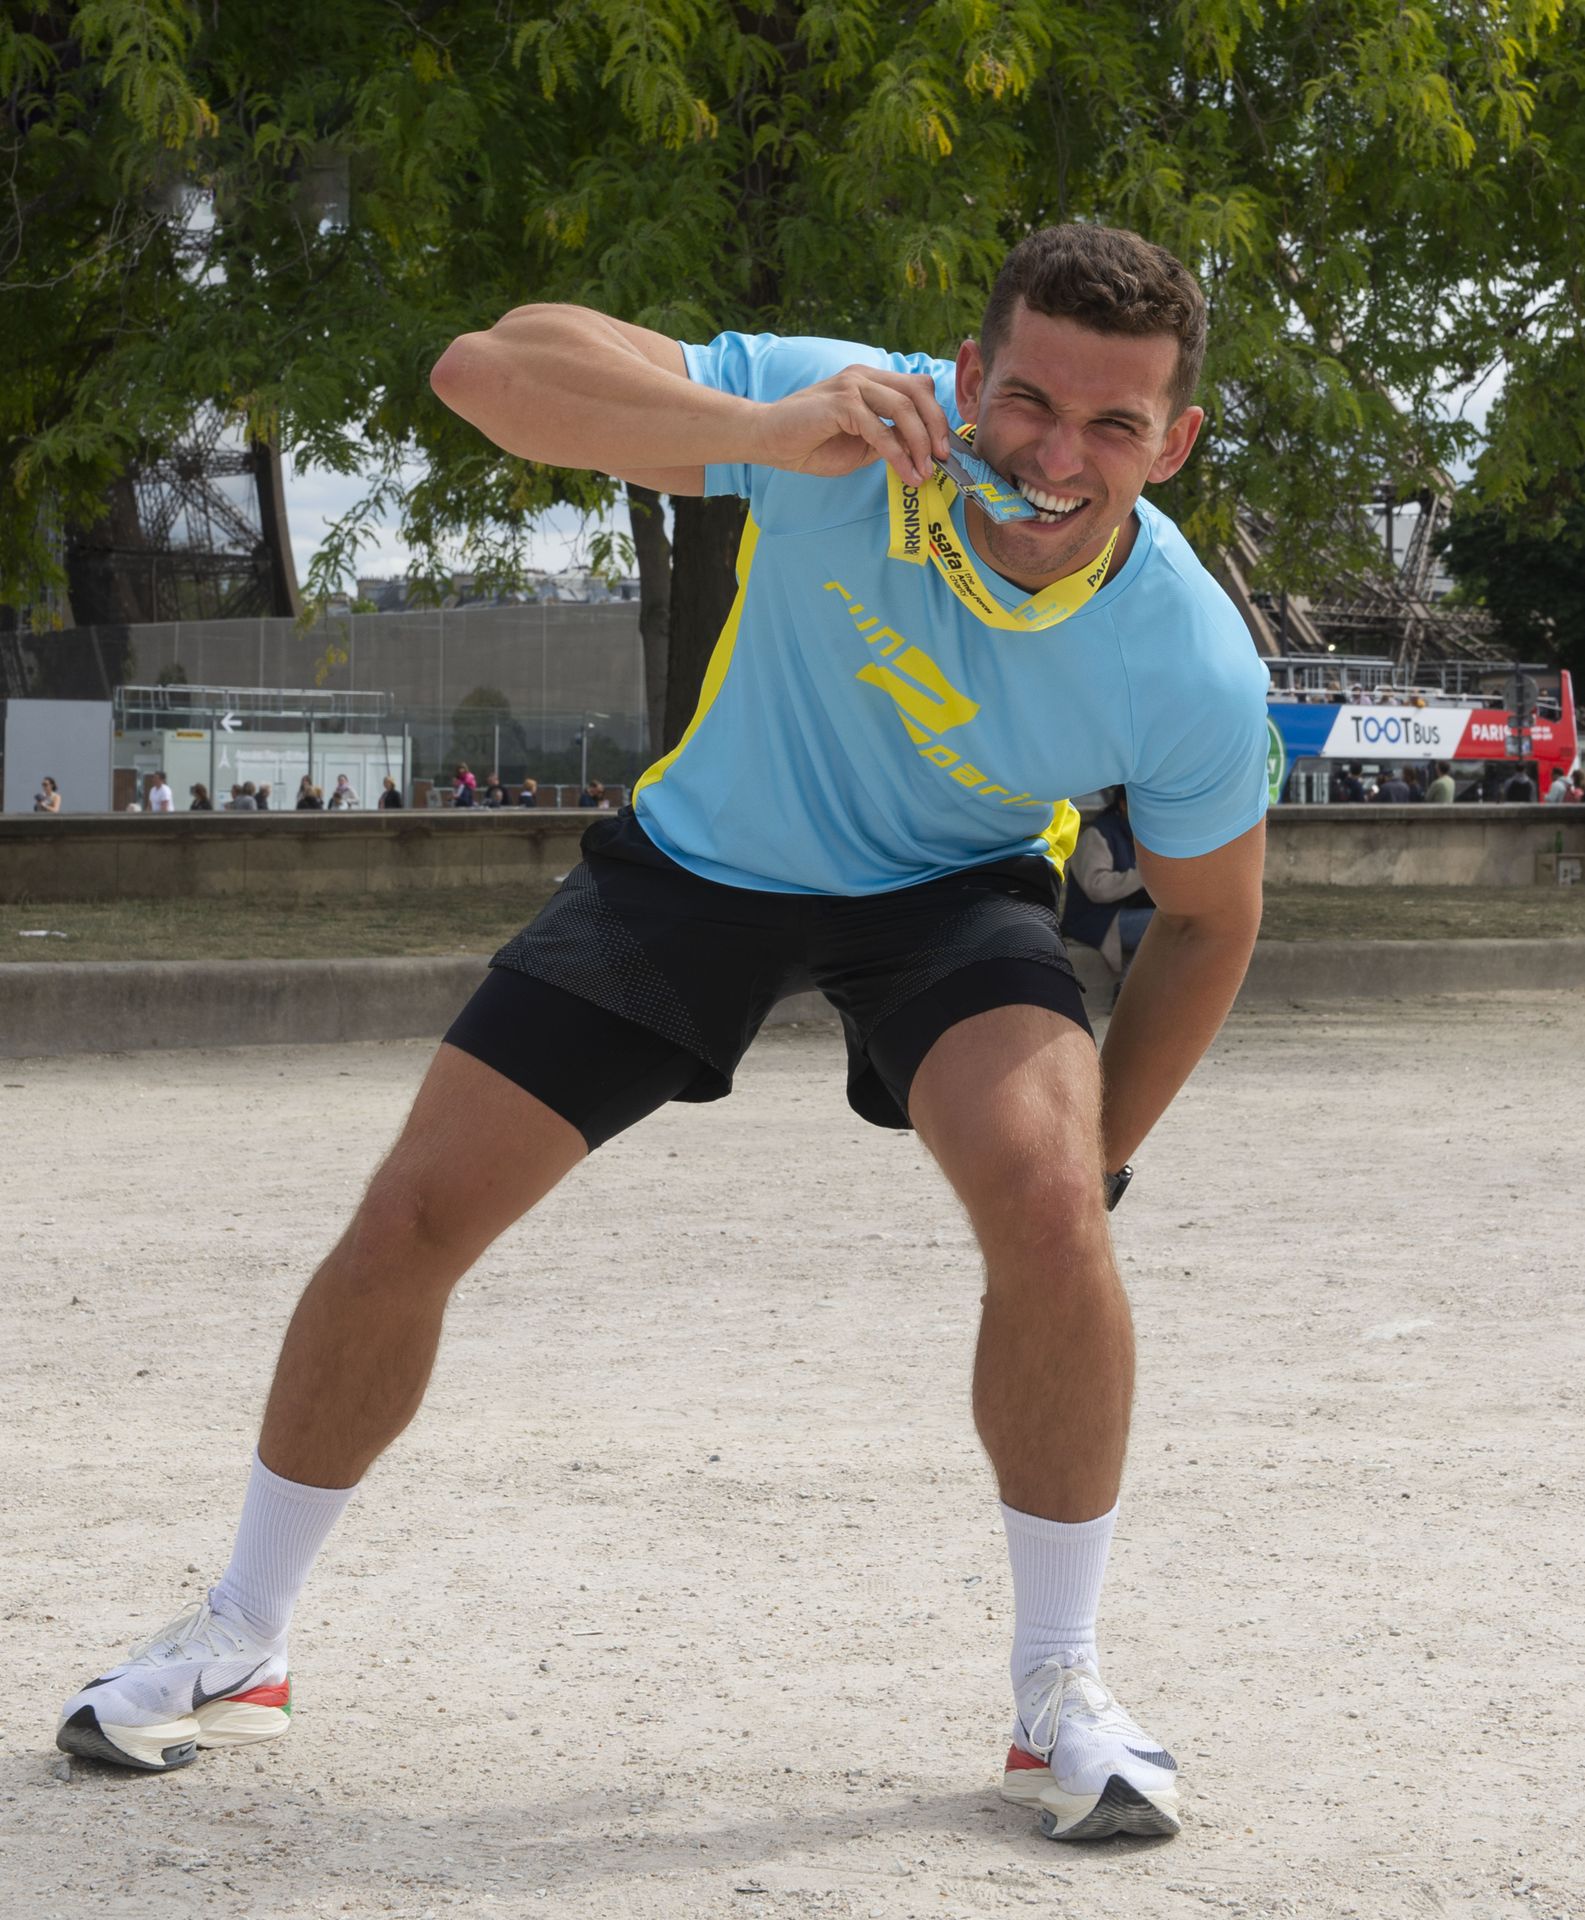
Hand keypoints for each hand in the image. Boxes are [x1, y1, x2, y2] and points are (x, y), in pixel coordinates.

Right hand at [751, 367, 952, 486]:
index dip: (935, 416)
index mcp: (871, 380)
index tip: (942, 449)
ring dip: (919, 442)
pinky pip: (879, 428)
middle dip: (936, 426)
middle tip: (942, 459)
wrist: (769, 440)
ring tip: (924, 471)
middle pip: (918, 391)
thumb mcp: (861, 444)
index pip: (917, 388)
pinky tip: (904, 472)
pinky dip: (896, 453)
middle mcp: (864, 376)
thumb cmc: (810, 443)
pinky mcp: (841, 402)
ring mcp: (853, 385)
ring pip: (903, 406)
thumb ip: (888, 440)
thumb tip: (919, 450)